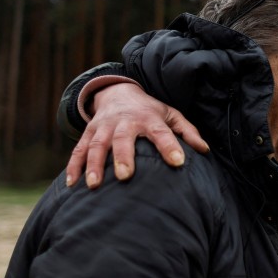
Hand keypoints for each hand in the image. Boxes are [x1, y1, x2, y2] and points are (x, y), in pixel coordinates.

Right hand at [66, 82, 208, 188]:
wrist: (118, 92)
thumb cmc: (151, 111)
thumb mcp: (171, 115)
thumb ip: (188, 132)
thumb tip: (205, 150)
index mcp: (148, 118)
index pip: (161, 132)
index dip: (169, 146)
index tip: (178, 162)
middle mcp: (124, 122)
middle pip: (122, 139)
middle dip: (122, 157)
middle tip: (125, 176)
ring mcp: (103, 127)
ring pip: (96, 146)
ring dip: (93, 165)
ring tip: (94, 185)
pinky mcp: (88, 133)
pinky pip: (78, 150)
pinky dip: (74, 166)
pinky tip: (72, 185)